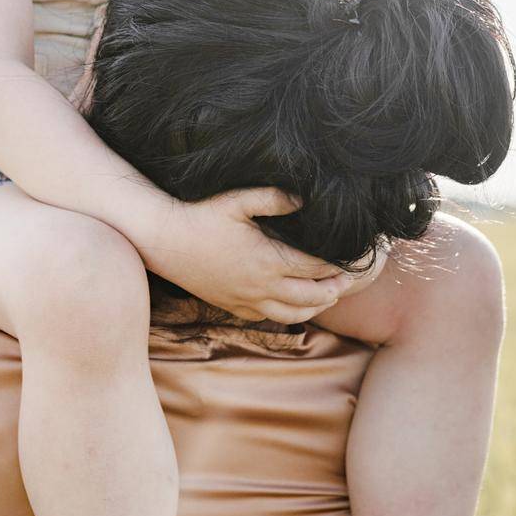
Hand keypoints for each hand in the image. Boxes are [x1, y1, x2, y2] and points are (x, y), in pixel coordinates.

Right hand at [142, 188, 379, 322]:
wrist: (164, 241)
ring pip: (292, 314)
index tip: (351, 257)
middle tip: (348, 280)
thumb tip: (305, 199)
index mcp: (267, 260)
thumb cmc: (201, 215)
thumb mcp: (237, 200)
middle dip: (333, 289)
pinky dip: (287, 314)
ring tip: (328, 296)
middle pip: (311, 296)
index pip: (314, 267)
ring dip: (315, 306)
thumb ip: (274, 198)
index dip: (336, 264)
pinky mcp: (232, 306)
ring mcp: (246, 300)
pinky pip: (267, 317)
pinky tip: (292, 304)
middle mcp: (261, 287)